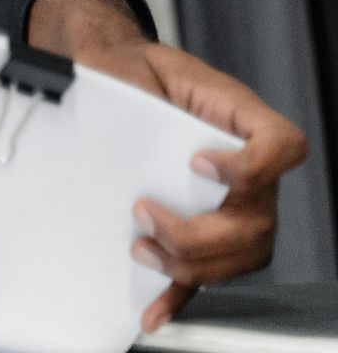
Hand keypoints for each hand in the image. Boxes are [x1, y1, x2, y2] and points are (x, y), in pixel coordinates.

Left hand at [74, 40, 307, 331]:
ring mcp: (232, 203)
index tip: (197, 163)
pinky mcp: (203, 227)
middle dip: (199, 232)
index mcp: (239, 120)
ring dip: (191, 263)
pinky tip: (155, 308)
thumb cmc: (135, 73)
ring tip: (142, 248)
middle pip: (258, 220)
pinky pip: (208, 270)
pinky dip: (182, 294)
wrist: (119, 78)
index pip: (283, 145)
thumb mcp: (137, 67)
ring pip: (241, 253)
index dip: (251, 166)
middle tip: (144, 212)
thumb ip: (133, 83)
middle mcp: (247, 167)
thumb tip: (91, 98)